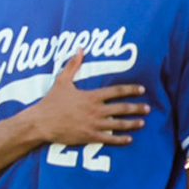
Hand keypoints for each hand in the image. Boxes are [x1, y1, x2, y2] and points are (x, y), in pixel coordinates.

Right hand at [19, 51, 148, 146]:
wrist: (40, 123)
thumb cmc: (50, 102)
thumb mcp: (61, 81)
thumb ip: (72, 66)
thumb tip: (80, 49)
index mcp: (91, 96)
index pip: (117, 91)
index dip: (131, 90)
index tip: (142, 90)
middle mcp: (96, 110)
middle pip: (123, 108)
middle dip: (137, 108)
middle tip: (147, 108)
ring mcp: (93, 124)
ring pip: (119, 124)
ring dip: (133, 123)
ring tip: (142, 123)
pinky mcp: (89, 136)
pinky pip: (109, 139)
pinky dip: (120, 139)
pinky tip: (129, 139)